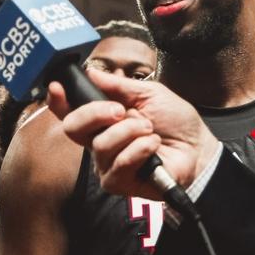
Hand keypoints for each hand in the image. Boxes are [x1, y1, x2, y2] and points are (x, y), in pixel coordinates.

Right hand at [47, 68, 219, 202]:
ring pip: (100, 145)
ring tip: (151, 131)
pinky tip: (153, 147)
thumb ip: (119, 85)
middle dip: (96, 113)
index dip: (58, 101)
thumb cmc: (176, 122)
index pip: (71, 111)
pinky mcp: (118, 182)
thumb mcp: (149, 93)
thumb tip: (92, 72)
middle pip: (73, 127)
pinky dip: (139, 150)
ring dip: (131, 132)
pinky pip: (117, 164)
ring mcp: (106, 163)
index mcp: (104, 119)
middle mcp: (100, 141)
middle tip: (121, 111)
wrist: (198, 148)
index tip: (57, 87)